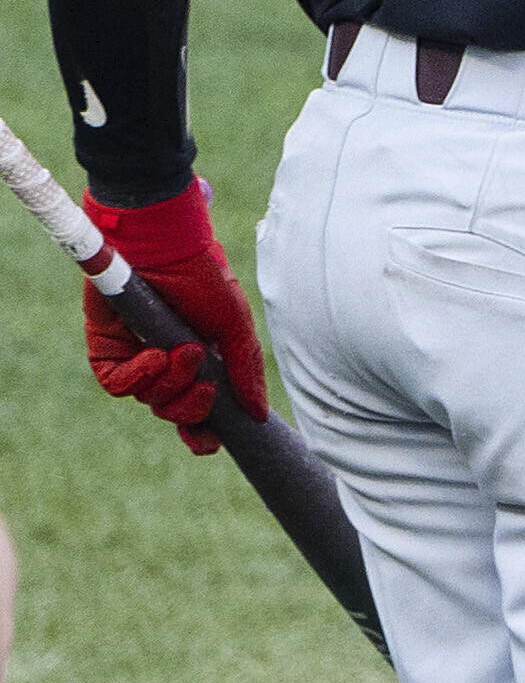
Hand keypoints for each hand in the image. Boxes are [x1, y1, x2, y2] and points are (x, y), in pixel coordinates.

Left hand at [82, 179, 269, 455]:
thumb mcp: (235, 323)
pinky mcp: (107, 348)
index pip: (197, 410)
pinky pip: (117, 384)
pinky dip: (138, 377)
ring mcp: (135, 355)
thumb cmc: (202, 274)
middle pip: (174, 412)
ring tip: (183, 350)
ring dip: (171, 383)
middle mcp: (165, 362)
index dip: (201, 431)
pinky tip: (154, 355)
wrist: (162, 242)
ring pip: (149, 399)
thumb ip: (245, 369)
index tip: (209, 440)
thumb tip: (258, 415)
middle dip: (191, 406)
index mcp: (198, 359)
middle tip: (205, 382)